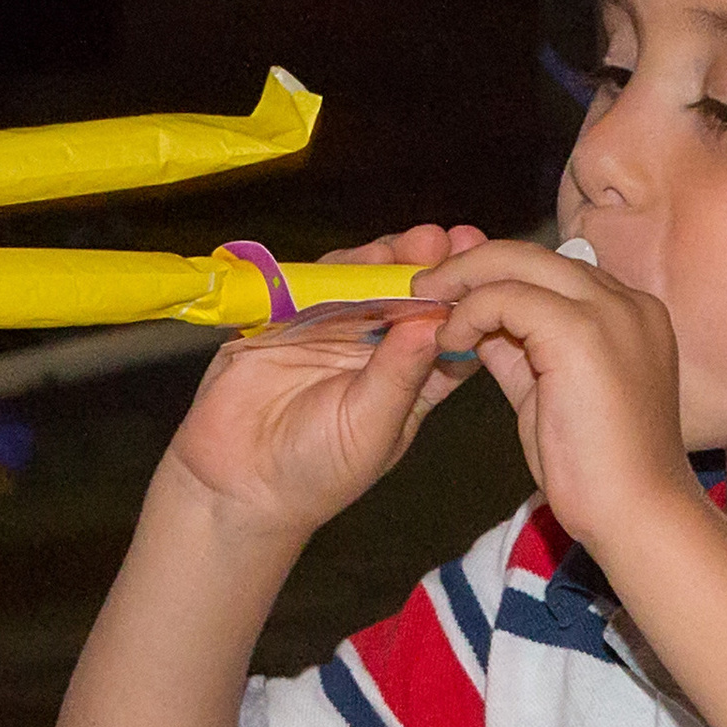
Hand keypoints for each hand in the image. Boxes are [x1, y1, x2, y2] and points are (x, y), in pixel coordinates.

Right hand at [159, 222, 487, 541]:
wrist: (236, 485)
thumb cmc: (315, 473)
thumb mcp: (370, 427)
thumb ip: (400, 374)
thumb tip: (435, 322)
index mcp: (406, 380)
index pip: (446, 333)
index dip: (469, 304)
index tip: (491, 277)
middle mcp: (371, 349)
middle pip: (408, 297)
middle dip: (433, 268)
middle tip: (456, 243)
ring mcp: (329, 330)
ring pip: (364, 283)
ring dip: (391, 260)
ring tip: (422, 241)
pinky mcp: (284, 320)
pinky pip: (311, 284)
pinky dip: (336, 268)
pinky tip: (363, 259)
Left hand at [415, 239, 701, 552]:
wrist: (636, 514)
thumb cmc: (594, 470)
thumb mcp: (549, 394)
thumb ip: (522, 353)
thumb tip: (481, 325)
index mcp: (628, 314)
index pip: (551, 272)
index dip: (496, 276)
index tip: (451, 294)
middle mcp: (626, 302)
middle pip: (533, 255)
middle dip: (470, 264)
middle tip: (424, 286)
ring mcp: (610, 311)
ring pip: (518, 262)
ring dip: (462, 281)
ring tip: (426, 307)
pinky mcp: (582, 332)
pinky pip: (507, 296)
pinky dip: (469, 312)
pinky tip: (449, 340)